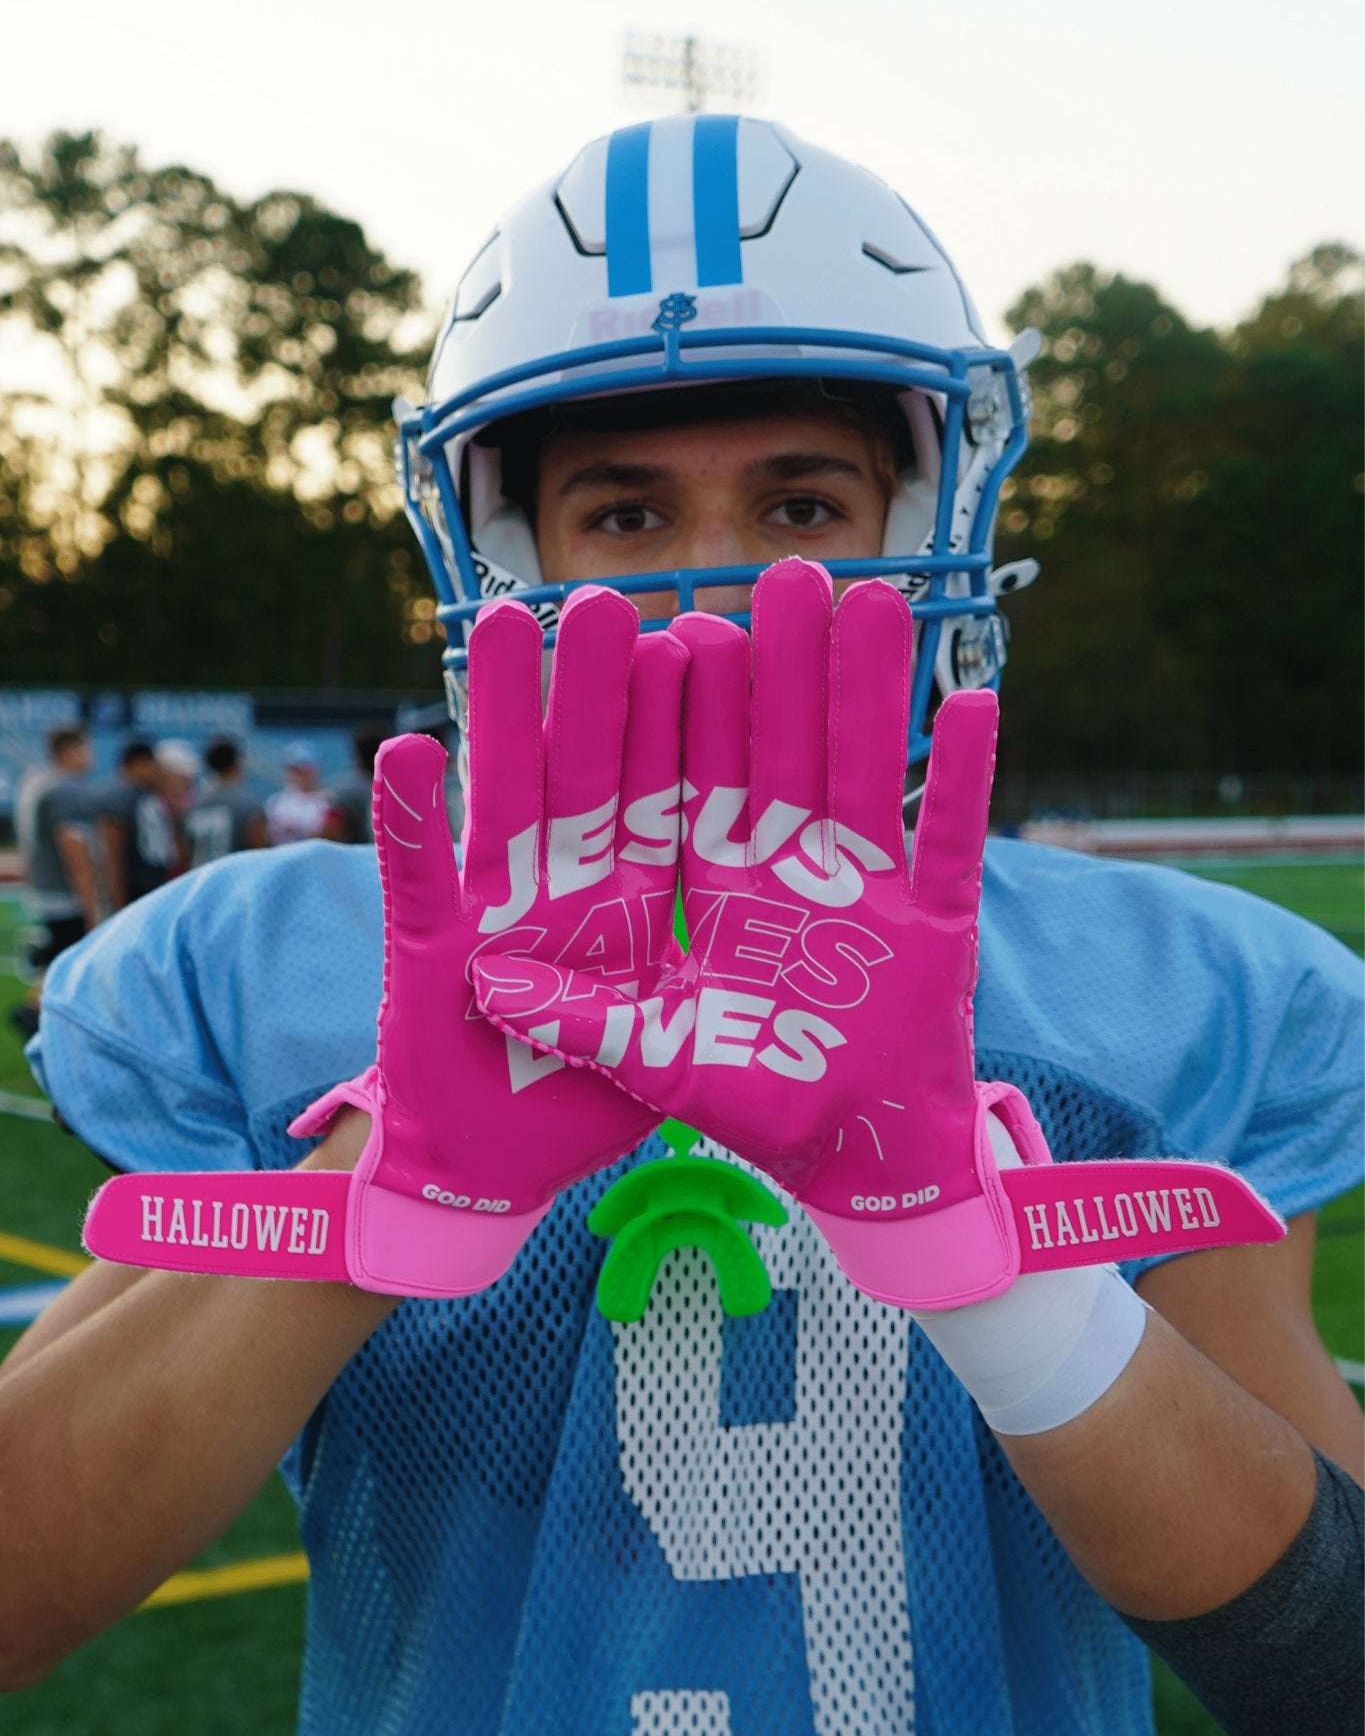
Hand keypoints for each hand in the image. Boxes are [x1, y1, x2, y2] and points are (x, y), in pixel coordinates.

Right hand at [84, 588, 688, 1294]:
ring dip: (505, 716)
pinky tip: (402, 755)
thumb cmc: (579, 1114)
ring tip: (510, 623)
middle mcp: (565, 896)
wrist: (486, 1184)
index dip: (689, 720)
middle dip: (601, 688)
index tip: (706, 632)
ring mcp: (493, 922)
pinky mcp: (424, 965)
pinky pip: (410, 887)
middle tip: (613, 594)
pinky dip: (403, 828)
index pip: (670, 795)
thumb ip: (712, 974)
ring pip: (505, 800)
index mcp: (633, 906)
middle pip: (593, 772)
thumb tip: (764, 911)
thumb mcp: (661, 1052)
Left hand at [474, 558, 1282, 1308]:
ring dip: (870, 690)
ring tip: (870, 599)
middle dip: (785, 665)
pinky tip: (967, 703)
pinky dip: (963, 779)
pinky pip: (952, 838)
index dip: (686, 704)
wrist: (856, 1163)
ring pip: (869, 768)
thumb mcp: (648, 1060)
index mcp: (721, 888)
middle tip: (782, 572)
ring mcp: (873, 888)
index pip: (696, 778)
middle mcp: (795, 871)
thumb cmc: (754, 1106)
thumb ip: (576, 1018)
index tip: (668, 622)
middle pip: (786, 749)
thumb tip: (484, 977)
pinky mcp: (939, 923)